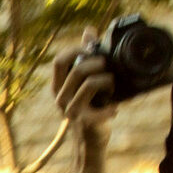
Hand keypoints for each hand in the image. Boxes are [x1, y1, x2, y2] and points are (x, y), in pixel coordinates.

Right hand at [52, 27, 117, 144]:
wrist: (89, 141)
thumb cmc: (90, 106)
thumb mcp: (84, 82)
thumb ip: (85, 58)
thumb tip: (89, 31)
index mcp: (57, 86)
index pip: (59, 61)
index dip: (76, 51)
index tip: (91, 50)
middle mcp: (60, 97)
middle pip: (78, 70)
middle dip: (97, 64)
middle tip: (108, 66)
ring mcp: (71, 110)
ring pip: (90, 85)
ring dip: (107, 81)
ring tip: (113, 86)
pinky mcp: (84, 121)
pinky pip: (102, 107)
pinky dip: (112, 107)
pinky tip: (114, 109)